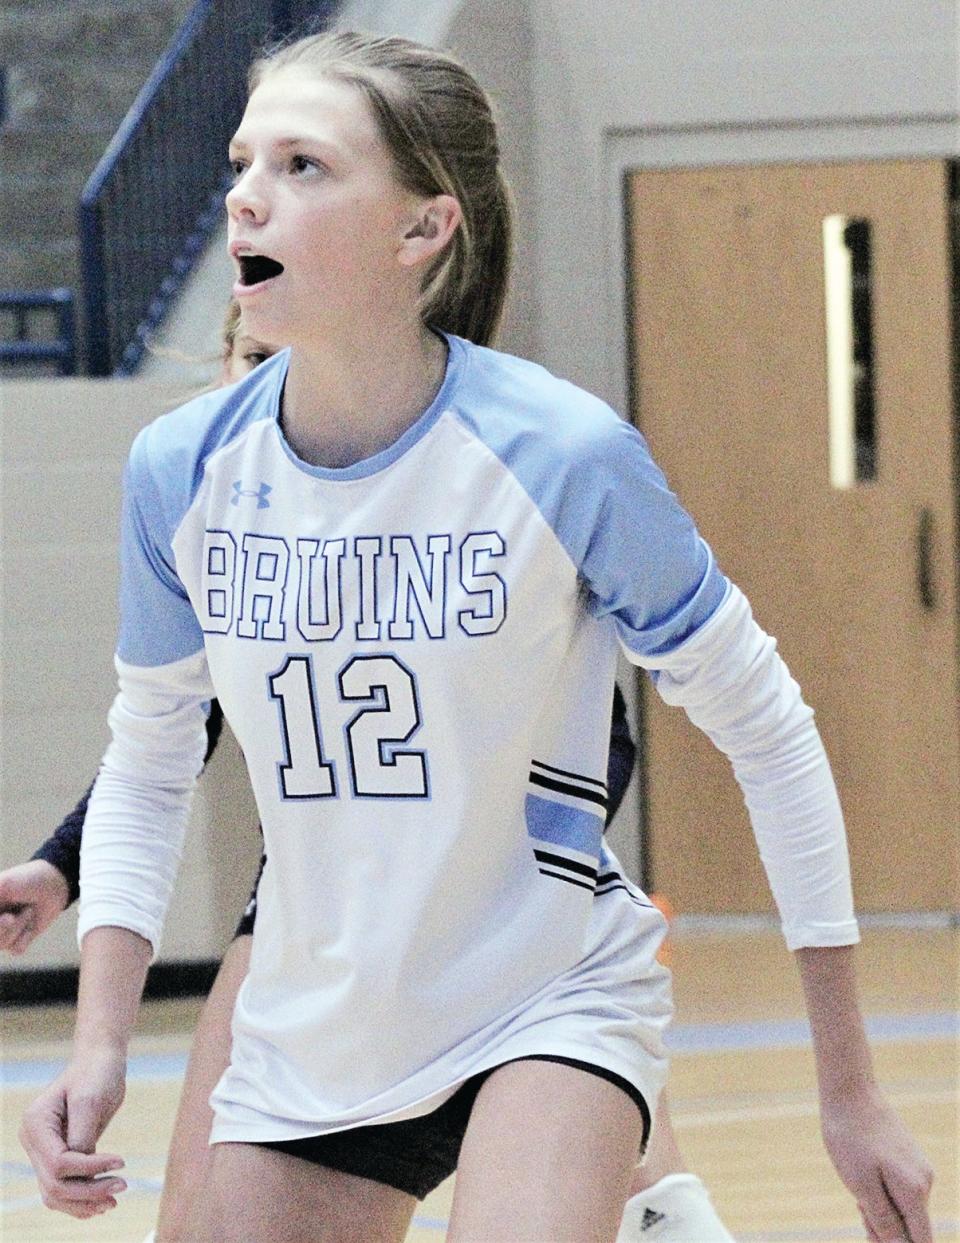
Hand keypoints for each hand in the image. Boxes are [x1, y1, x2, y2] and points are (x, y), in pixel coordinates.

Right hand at [0, 860, 69, 953]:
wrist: (54, 884)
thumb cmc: (26, 880)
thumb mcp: (4, 886)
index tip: (7, 917)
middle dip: (2, 928)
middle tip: (10, 916)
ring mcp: (0, 933)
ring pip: (1, 944)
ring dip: (17, 927)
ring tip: (27, 910)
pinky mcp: (16, 941)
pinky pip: (16, 949)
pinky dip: (26, 936)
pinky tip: (31, 923)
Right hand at [19, 1047, 127, 1217]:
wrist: (100, 1061)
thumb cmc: (96, 1073)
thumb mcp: (91, 1100)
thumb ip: (82, 1134)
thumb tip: (83, 1163)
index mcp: (36, 1124)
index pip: (58, 1163)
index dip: (89, 1169)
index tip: (120, 1162)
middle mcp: (34, 1141)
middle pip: (55, 1184)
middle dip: (88, 1191)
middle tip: (122, 1187)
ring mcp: (43, 1151)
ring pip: (56, 1194)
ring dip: (84, 1203)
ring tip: (113, 1202)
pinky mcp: (57, 1156)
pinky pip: (63, 1187)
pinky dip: (81, 1199)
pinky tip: (102, 1202)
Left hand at [821, 1081, 933, 1242]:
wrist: (849, 1090)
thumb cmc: (849, 1137)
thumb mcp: (861, 1185)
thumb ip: (884, 1221)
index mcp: (915, 1192)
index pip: (921, 1241)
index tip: (872, 1237)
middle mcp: (925, 1181)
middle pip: (912, 1227)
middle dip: (886, 1230)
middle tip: (859, 1210)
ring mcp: (919, 1167)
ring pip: (905, 1208)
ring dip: (882, 1211)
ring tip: (858, 1193)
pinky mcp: (908, 1157)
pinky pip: (900, 1189)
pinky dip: (883, 1194)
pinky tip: (863, 1179)